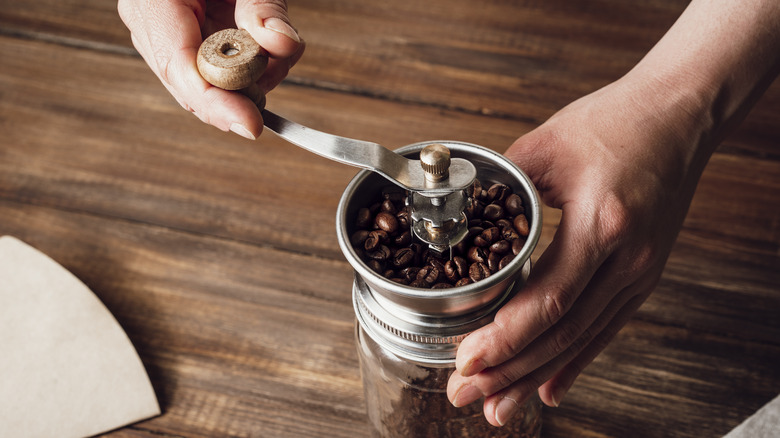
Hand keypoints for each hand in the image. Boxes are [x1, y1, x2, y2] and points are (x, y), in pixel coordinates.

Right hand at [118, 0, 304, 138]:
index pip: (180, 67)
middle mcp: (149, 23)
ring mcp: (163, 34)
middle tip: (274, 91)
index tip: (253, 127)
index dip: (217, 104)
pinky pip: (210, 73)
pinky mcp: (183, 39)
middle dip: (238, 96)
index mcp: (152, 2)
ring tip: (275, 52)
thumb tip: (283, 45)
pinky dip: (245, 73)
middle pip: (190, 86)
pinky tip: (265, 57)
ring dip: (249, 83)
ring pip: (203, 85)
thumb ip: (265, 6)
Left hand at [445, 70, 709, 425]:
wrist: (679, 115)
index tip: (467, 360)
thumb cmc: (617, 121)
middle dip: (509, 371)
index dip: (505, 337)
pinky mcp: (642, 275)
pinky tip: (547, 389)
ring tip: (498, 407)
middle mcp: (627, 258)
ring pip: (581, 339)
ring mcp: (640, 271)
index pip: (549, 298)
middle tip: (465, 395)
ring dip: (534, 376)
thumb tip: (458, 215)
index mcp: (602, 223)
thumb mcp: (547, 145)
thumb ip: (500, 185)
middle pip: (562, 332)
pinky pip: (604, 329)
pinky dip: (573, 361)